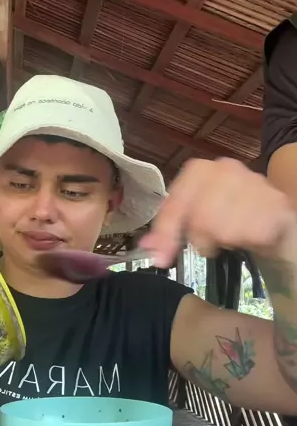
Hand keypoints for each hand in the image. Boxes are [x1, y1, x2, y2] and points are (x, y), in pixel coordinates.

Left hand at [140, 157, 296, 266]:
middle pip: (199, 217)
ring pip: (223, 227)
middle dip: (200, 239)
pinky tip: (250, 238)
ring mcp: (253, 183)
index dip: (167, 229)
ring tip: (231, 238)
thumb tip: (147, 247)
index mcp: (201, 170)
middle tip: (209, 244)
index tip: (161, 256)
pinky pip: (250, 233)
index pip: (176, 199)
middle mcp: (227, 169)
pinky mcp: (276, 205)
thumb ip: (170, 230)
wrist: (277, 222)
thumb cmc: (231, 217)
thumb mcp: (196, 220)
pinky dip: (246, 242)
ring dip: (224, 242)